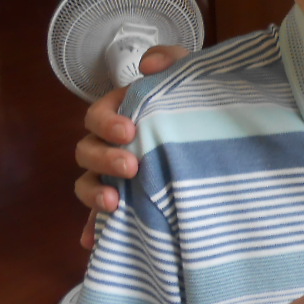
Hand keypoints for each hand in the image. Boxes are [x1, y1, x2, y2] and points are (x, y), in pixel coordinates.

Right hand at [74, 44, 189, 248]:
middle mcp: (110, 145)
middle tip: (132, 166)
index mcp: (119, 113)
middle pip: (86, 152)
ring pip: (87, 184)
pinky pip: (102, 219)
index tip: (129, 131)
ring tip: (115, 204)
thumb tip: (150, 64)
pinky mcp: (126, 202)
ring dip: (94, 194)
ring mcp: (114, 175)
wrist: (217, 129)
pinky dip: (95, 230)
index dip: (106, 124)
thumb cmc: (193, 102)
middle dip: (104, 160)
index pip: (96, 117)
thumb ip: (171, 60)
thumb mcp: (188, 75)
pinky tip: (93, 243)